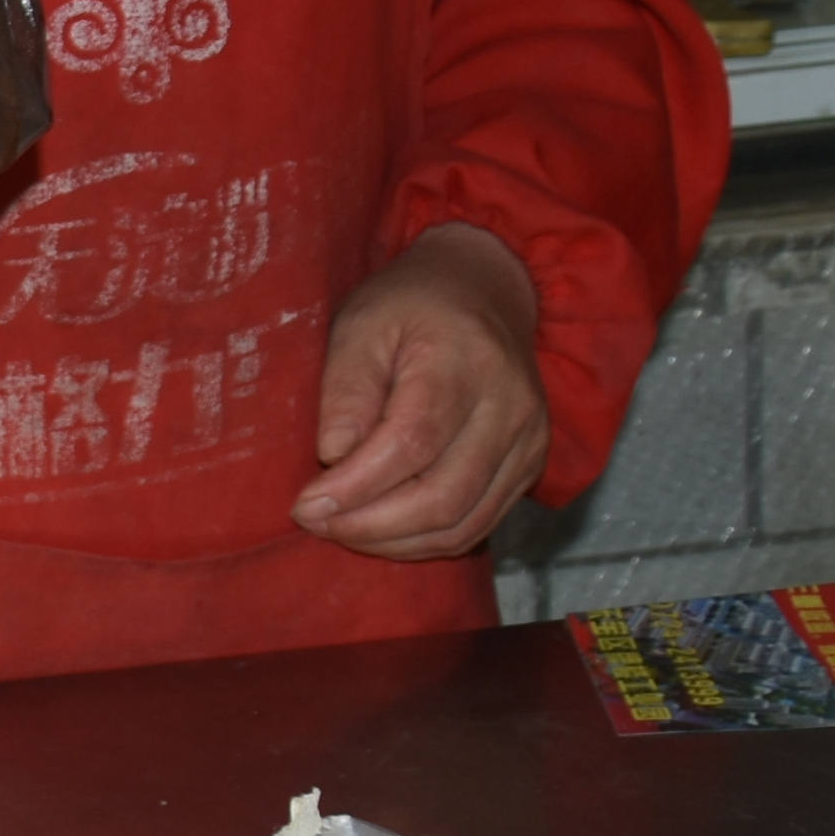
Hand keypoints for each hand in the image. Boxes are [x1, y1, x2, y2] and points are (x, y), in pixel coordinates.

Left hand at [295, 226, 550, 560]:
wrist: (484, 293)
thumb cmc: (410, 306)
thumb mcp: (361, 325)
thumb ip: (347, 388)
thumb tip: (332, 456)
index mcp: (465, 360)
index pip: (412, 443)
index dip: (355, 486)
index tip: (304, 504)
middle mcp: (510, 407)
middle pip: (443, 497)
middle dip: (370, 526)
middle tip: (315, 521)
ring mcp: (528, 441)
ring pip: (462, 524)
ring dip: (394, 542)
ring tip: (340, 529)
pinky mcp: (530, 466)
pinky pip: (478, 524)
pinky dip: (424, 540)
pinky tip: (381, 530)